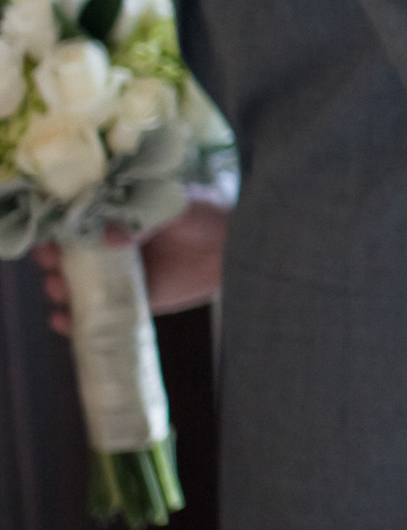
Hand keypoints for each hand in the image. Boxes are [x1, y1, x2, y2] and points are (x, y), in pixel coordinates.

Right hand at [33, 197, 227, 334]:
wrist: (234, 248)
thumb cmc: (205, 216)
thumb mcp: (176, 207)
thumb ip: (144, 219)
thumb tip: (110, 237)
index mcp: (112, 217)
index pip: (71, 223)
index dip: (54, 230)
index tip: (50, 238)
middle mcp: (106, 248)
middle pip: (63, 257)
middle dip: (51, 262)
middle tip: (55, 265)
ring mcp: (116, 277)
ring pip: (73, 287)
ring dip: (60, 290)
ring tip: (63, 291)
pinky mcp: (131, 302)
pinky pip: (96, 315)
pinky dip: (75, 322)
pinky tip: (65, 321)